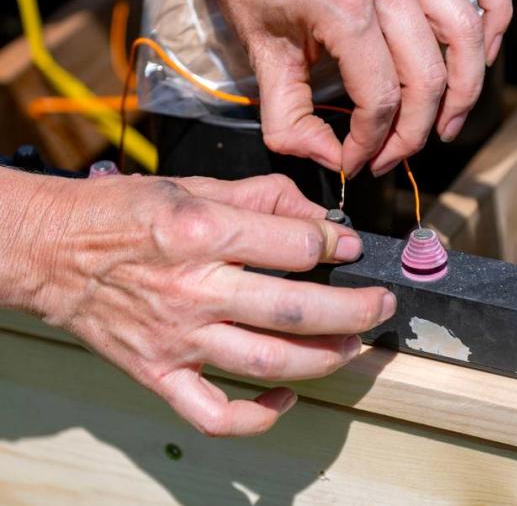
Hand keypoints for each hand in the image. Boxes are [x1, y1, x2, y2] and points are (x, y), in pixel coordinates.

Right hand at [10, 172, 393, 436]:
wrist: (49, 251)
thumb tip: (318, 214)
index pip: (297, 246)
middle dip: (355, 309)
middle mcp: (192, 290)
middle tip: (381, 304)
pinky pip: (214, 414)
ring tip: (354, 344)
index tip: (350, 246)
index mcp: (201, 233)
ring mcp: (176, 339)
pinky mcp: (159, 373)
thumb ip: (262, 197)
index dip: (337, 244)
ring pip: (269, 361)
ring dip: (326, 357)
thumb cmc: (120, 214)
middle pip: (296, 310)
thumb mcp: (193, 184)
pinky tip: (288, 398)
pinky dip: (258, 418)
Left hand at [188, 0, 512, 175]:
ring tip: (447, 124)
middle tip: (393, 155)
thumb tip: (327, 159)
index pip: (380, 98)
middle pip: (427, 78)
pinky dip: (495, 14)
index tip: (356, 160)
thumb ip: (288, 115)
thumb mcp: (258, 48)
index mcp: (344, 5)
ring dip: (465, 90)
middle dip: (413, 133)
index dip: (371, 142)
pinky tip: (482, 51)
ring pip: (466, 36)